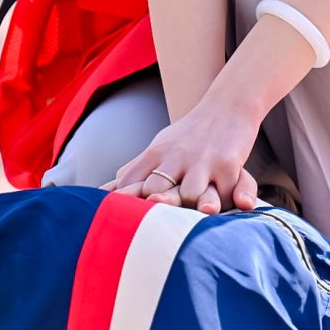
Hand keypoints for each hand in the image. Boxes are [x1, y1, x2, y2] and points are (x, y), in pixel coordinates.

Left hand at [106, 99, 261, 215]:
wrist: (228, 105)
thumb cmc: (187, 135)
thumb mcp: (158, 148)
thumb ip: (132, 171)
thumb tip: (101, 192)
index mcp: (155, 153)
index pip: (129, 181)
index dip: (122, 202)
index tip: (114, 217)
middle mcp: (176, 156)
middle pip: (154, 191)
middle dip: (152, 209)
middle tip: (151, 223)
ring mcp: (202, 161)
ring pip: (189, 195)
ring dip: (192, 209)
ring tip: (193, 216)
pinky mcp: (228, 164)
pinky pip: (224, 194)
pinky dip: (224, 204)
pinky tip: (224, 207)